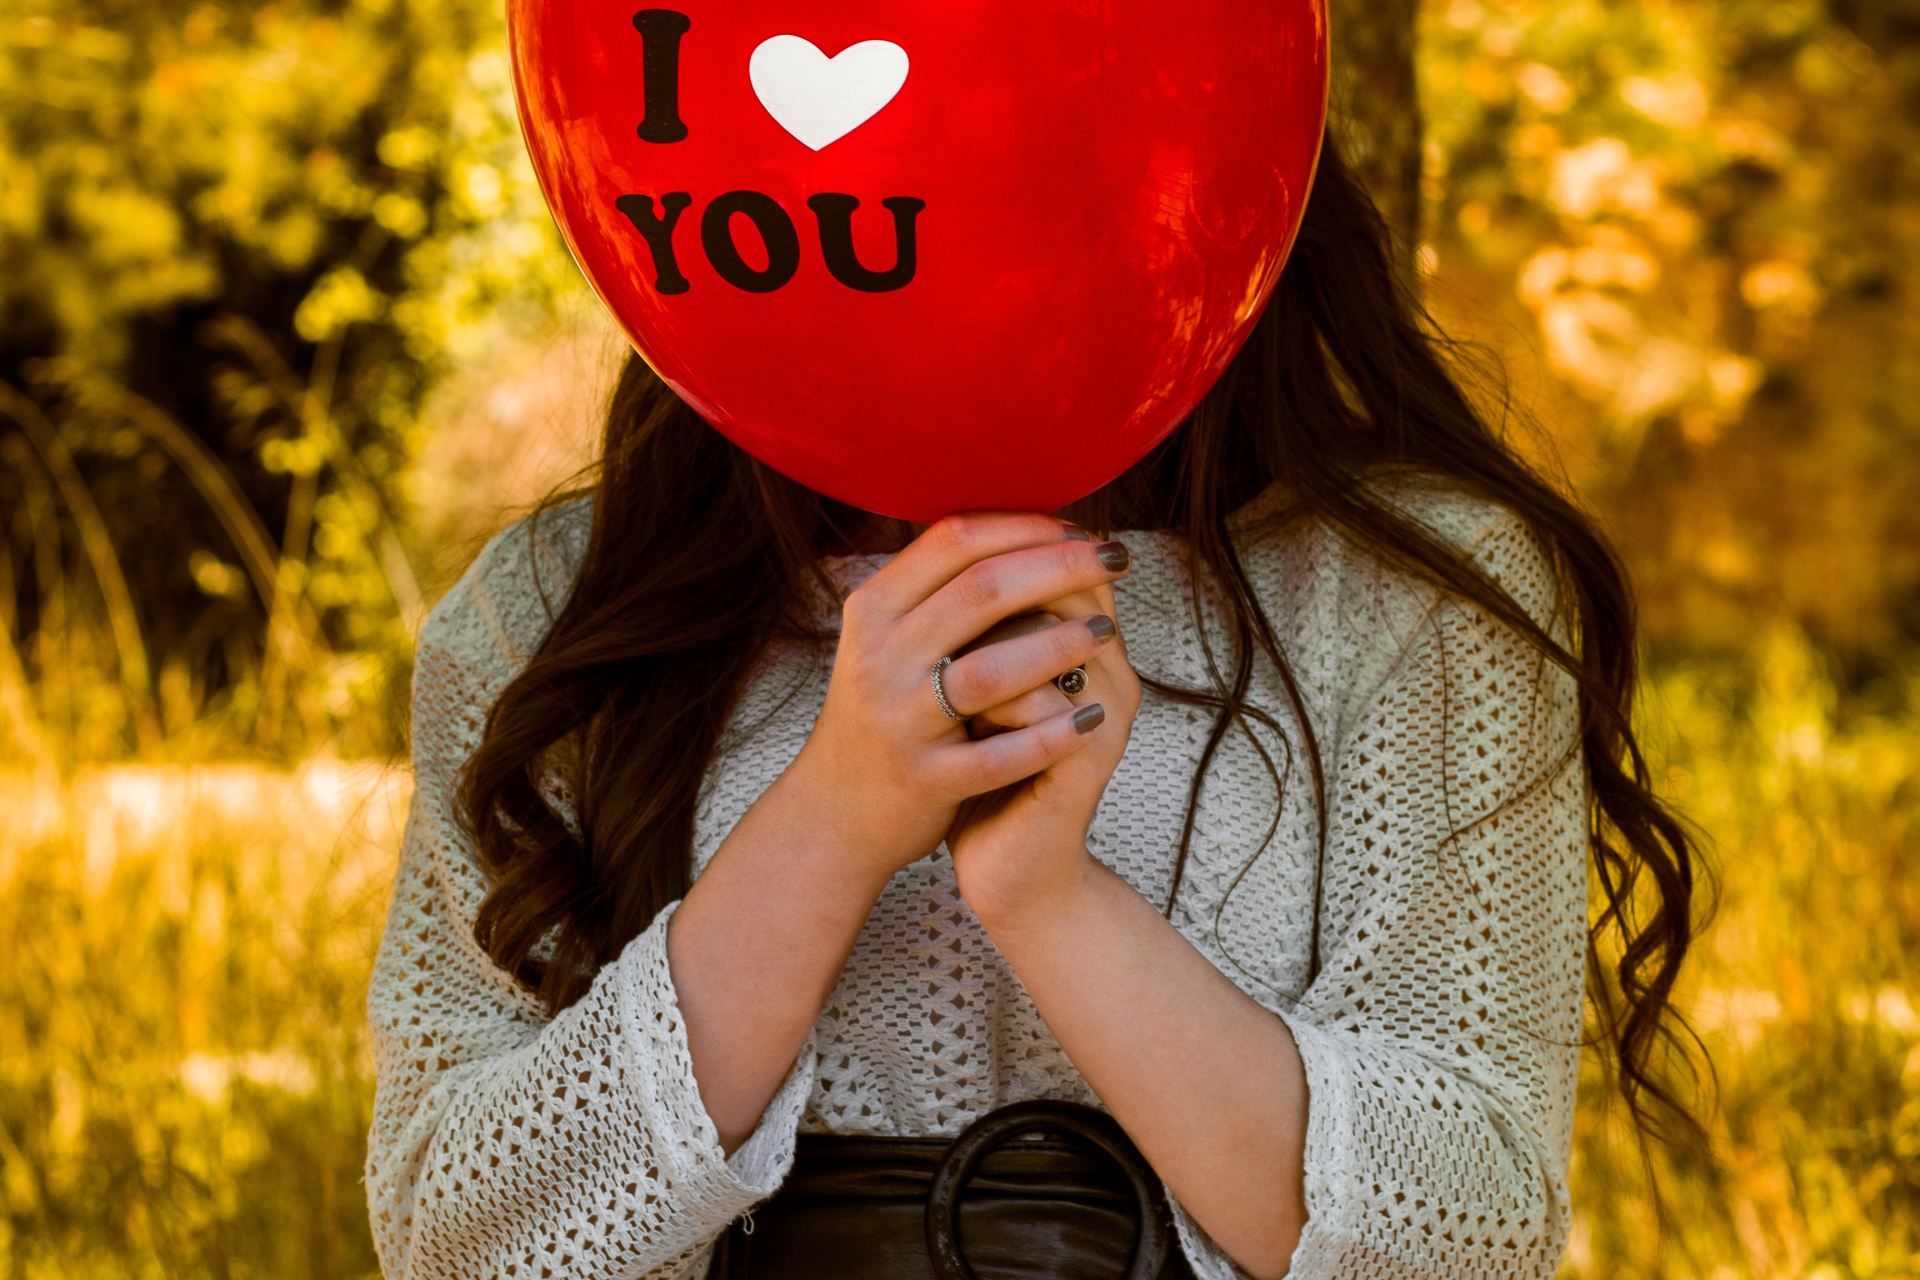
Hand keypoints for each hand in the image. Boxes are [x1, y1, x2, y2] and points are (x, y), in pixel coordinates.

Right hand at [783, 512, 1134, 884]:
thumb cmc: (885, 709)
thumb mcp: (888, 637)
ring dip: (1059, 643)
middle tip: (1116, 558)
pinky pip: (997, 756)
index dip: (1026, 525)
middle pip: (981, 591)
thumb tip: (1023, 525)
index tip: (1080, 528)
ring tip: (1108, 629)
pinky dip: (1050, 736)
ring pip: (990, 671)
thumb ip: (939, 588)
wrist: (835, 810)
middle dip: (1060, 566)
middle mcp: (879, 658)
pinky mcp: (924, 779)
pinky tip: (1092, 719)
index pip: (955, 540)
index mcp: (873, 608)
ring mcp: (899, 721)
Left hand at [944, 570, 1142, 928]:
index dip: (1005, 554)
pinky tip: (964, 728)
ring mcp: (1108, 714)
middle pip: (1064, 585)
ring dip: (988, 650)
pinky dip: (988, 707)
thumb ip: (988, 629)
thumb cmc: (990, 772)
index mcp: (1091, 647)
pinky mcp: (1089, 761)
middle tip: (943, 628)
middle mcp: (1111, 672)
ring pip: (1048, 636)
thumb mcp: (987, 691)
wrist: (1013, 870)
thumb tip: (943, 557)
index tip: (945, 580)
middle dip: (994, 596)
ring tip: (954, 681)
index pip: (1065, 559)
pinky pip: (1039, 703)